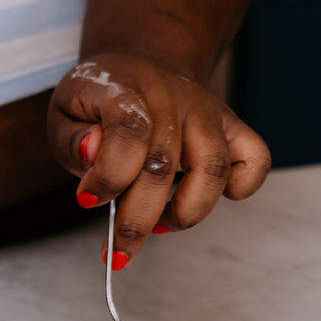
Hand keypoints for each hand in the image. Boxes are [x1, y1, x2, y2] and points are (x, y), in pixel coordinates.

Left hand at [47, 53, 270, 265]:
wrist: (135, 71)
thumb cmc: (96, 104)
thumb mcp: (65, 115)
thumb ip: (74, 139)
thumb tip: (94, 151)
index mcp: (126, 89)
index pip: (129, 133)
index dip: (109, 176)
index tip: (87, 200)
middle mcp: (172, 97)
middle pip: (164, 165)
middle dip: (138, 219)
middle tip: (118, 249)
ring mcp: (206, 111)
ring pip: (213, 169)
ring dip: (185, 213)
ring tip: (158, 227)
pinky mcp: (231, 126)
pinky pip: (255, 159)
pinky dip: (241, 189)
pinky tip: (197, 201)